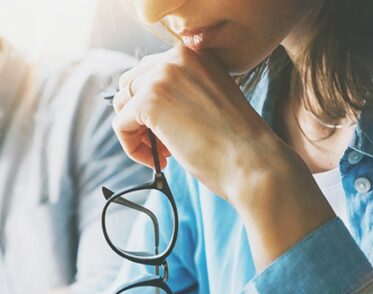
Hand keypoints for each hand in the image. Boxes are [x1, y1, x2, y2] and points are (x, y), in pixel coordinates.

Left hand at [112, 45, 293, 203]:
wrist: (252, 161)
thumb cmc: (235, 141)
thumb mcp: (206, 100)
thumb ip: (178, 91)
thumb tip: (138, 103)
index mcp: (194, 53)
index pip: (149, 72)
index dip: (152, 107)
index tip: (171, 131)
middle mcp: (176, 56)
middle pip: (129, 85)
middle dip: (139, 117)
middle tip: (162, 145)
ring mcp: (161, 76)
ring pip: (121, 105)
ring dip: (135, 133)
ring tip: (163, 154)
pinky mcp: (148, 101)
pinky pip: (120, 126)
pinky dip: (132, 148)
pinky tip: (159, 160)